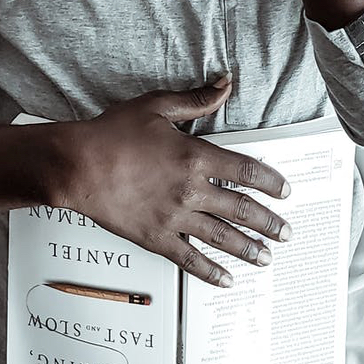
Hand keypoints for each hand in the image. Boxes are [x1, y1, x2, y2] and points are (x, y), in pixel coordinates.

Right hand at [57, 77, 291, 285]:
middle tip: (285, 233)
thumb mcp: (157, 106)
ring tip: (267, 258)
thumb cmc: (112, 133)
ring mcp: (174, 217)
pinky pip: (190, 259)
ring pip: (222, 237)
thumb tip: (226, 83)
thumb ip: (197, 99)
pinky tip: (227, 280)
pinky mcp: (156, 238)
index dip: (271, 183)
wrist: (78, 165)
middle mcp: (191, 190)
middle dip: (268, 223)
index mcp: (195, 156)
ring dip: (249, 249)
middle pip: (242, 209)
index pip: (246, 171)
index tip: (285, 192)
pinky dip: (211, 271)